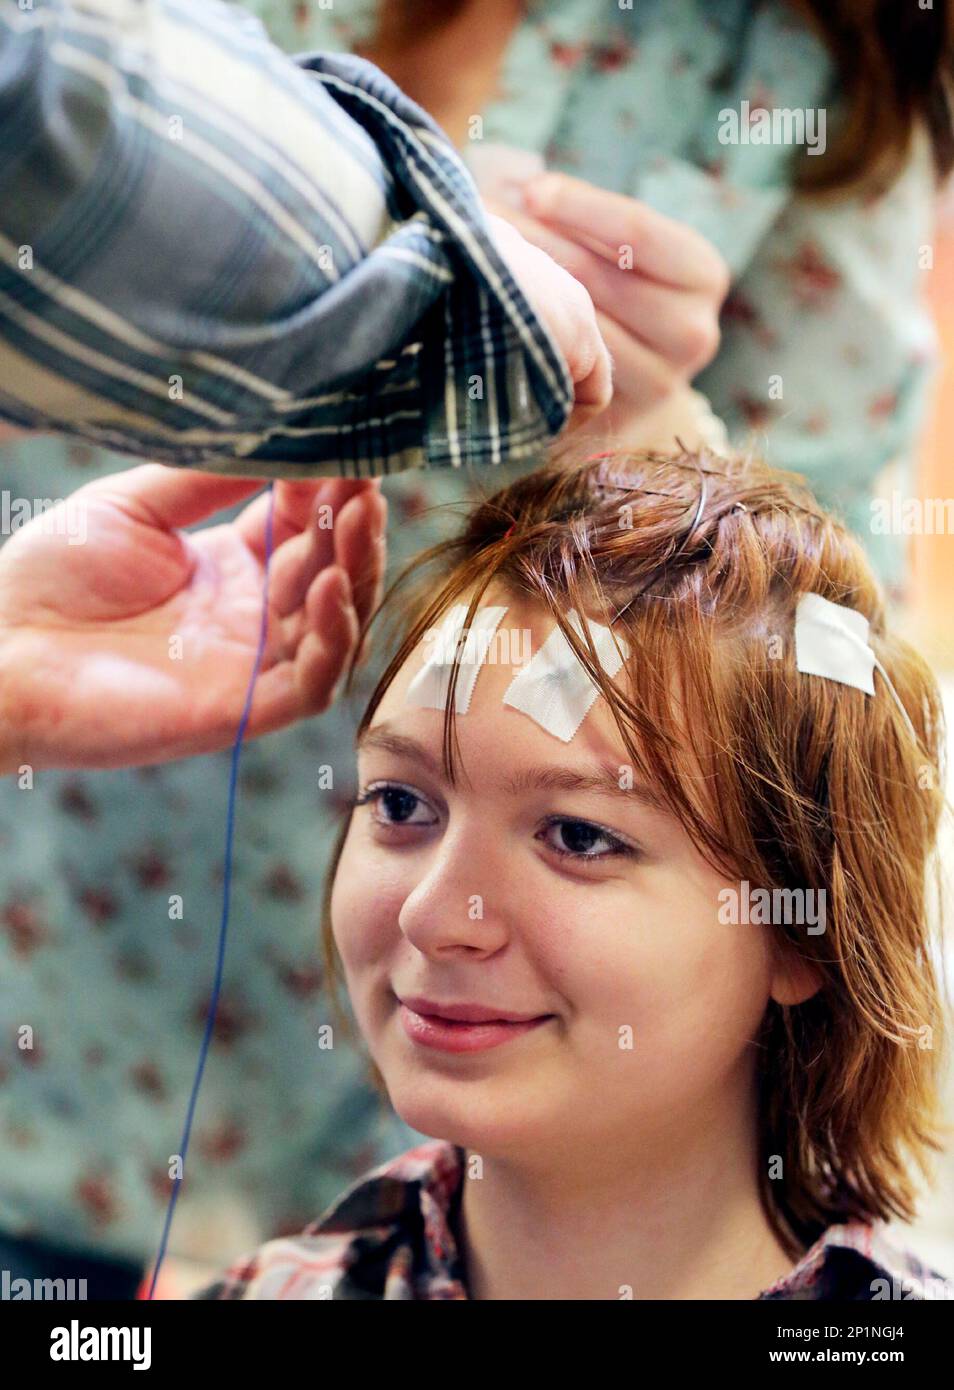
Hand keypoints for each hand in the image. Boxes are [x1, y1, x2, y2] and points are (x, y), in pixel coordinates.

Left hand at [0, 466, 386, 772]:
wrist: (0, 652)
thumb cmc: (51, 577)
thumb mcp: (134, 505)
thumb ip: (205, 478)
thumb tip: (280, 437)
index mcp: (230, 567)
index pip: (303, 526)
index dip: (328, 490)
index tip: (347, 446)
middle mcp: (252, 616)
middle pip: (333, 572)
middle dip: (355, 527)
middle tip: (365, 482)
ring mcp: (252, 665)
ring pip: (338, 626)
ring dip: (358, 573)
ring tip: (361, 520)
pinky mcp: (243, 710)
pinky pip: (314, 682)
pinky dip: (334, 637)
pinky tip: (330, 586)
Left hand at [486, 172, 729, 437]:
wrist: (643, 390)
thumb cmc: (625, 300)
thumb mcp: (629, 254)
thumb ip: (591, 219)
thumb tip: (519, 183)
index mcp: (703, 274)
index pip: (634, 230)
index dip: (577, 205)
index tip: (529, 189)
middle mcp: (692, 331)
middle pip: (595, 274)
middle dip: (534, 236)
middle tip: (481, 210)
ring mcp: (660, 381)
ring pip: (574, 323)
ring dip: (520, 286)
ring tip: (476, 256)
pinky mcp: (621, 416)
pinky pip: (564, 367)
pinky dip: (527, 336)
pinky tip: (493, 312)